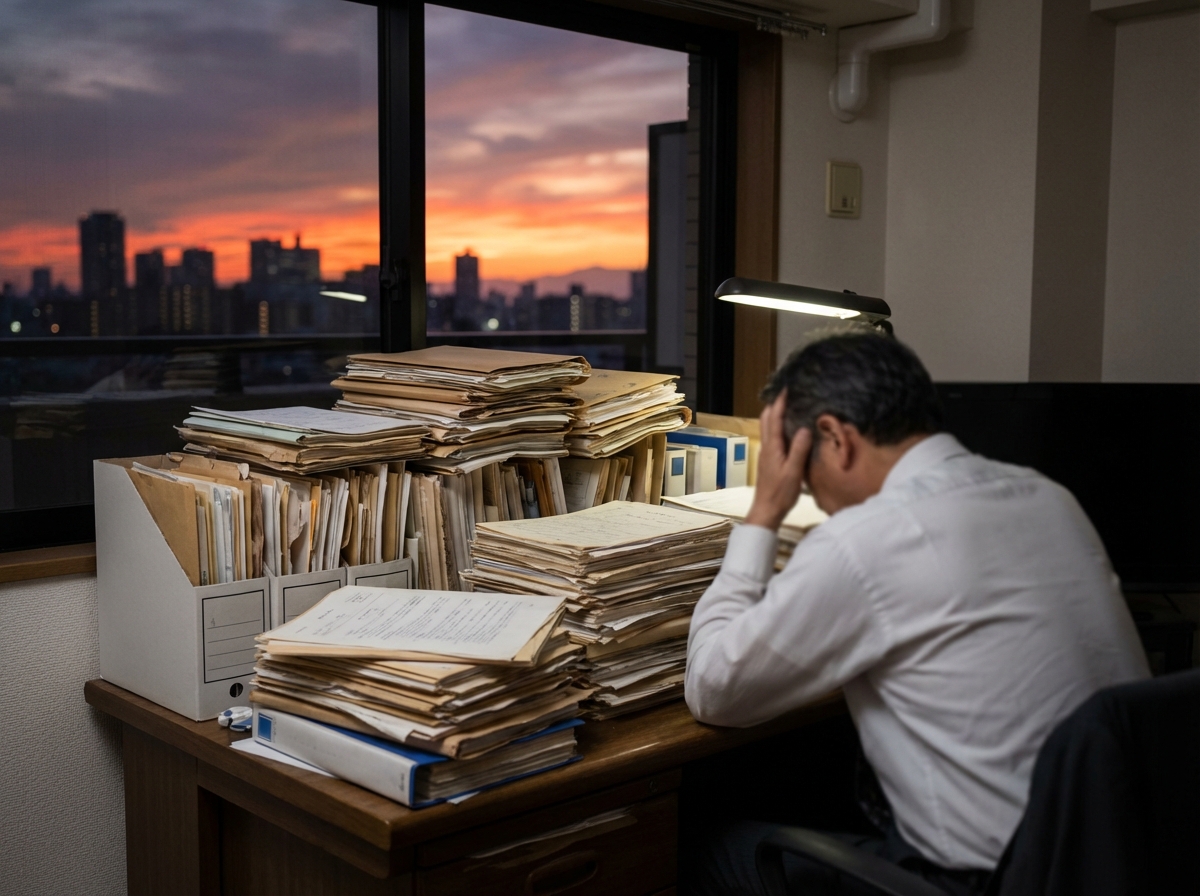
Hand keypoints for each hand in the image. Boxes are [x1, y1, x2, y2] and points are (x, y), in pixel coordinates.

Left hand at [746, 391, 810, 530]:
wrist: (766, 510)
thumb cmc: (780, 493)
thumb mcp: (793, 472)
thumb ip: (798, 450)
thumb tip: (804, 428)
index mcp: (772, 447)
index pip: (773, 419)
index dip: (779, 403)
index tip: (786, 388)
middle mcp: (767, 447)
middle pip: (766, 419)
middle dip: (774, 405)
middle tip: (787, 394)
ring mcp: (767, 453)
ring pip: (768, 428)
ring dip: (775, 415)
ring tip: (789, 407)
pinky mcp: (769, 460)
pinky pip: (773, 437)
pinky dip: (778, 427)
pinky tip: (789, 430)